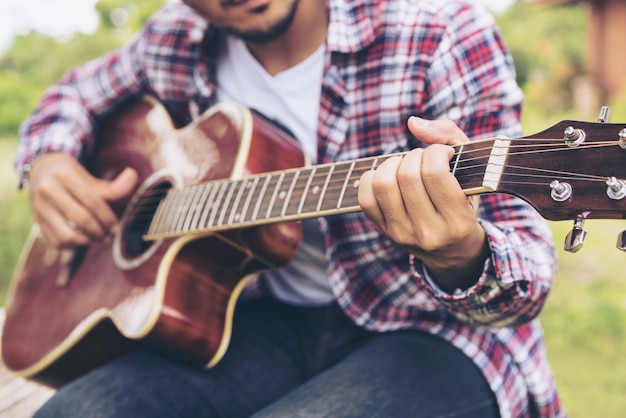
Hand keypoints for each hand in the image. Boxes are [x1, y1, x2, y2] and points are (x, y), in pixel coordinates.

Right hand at [27, 153, 137, 248]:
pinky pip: (56, 241)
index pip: (92, 201)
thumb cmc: (70, 175)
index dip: (108, 217)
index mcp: (64, 175)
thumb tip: (134, 175)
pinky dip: (73, 245)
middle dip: (100, 231)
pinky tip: (82, 239)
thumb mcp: (88, 176)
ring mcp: (39, 207)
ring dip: (86, 241)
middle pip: (82, 219)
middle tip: (109, 235)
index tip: (116, 227)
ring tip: (97, 238)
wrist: (41, 171)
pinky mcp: (37, 220)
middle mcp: (48, 190)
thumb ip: (111, 186)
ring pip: (67, 235)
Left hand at [358, 117, 489, 291]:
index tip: (442, 154)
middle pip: (406, 176)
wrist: (453, 250)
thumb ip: (449, 136)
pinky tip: (388, 176)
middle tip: (423, 159)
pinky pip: (365, 197)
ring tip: (406, 166)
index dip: (435, 152)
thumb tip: (412, 123)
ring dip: (392, 164)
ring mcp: (402, 234)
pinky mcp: (384, 232)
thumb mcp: (473, 171)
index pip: (434, 173)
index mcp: (457, 220)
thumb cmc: (464, 201)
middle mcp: (428, 232)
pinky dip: (372, 177)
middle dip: (414, 156)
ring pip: (383, 184)